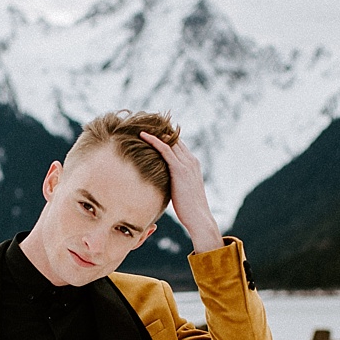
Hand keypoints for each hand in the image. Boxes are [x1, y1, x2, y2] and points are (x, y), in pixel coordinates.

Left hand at [137, 131, 222, 252]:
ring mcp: (186, 164)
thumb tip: (163, 185)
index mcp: (192, 164)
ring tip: (141, 124)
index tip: (152, 130)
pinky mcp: (180, 169)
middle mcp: (191, 160)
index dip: (165, 136)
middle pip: (174, 138)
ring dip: (155, 131)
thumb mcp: (181, 192)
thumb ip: (174, 183)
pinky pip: (165, 150)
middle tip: (144, 121)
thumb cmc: (189, 210)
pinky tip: (142, 135)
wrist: (199, 217)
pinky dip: (154, 141)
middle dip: (160, 130)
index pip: (178, 144)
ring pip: (169, 141)